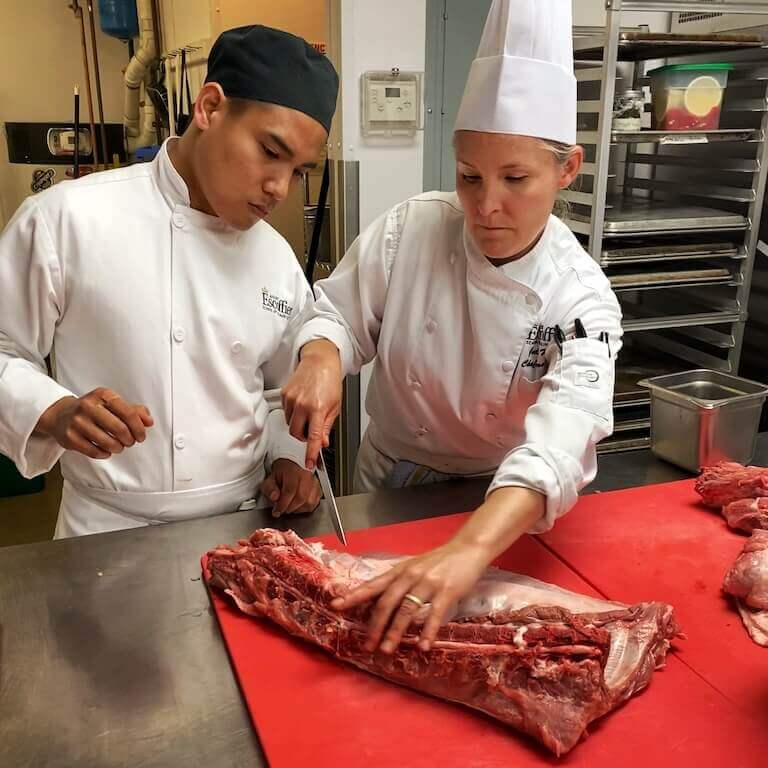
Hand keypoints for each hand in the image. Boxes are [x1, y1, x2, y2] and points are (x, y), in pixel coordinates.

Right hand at [35, 388, 153, 459]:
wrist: (60, 415)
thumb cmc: (92, 409)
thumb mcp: (112, 404)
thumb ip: (133, 410)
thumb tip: (149, 421)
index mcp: (103, 395)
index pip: (129, 412)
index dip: (139, 427)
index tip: (141, 435)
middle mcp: (88, 406)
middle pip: (120, 429)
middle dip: (130, 439)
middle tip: (131, 442)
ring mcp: (77, 422)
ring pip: (108, 442)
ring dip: (119, 448)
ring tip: (119, 446)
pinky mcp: (70, 437)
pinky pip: (95, 451)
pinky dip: (105, 454)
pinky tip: (107, 450)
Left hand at [260, 458, 321, 516]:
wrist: (292, 465)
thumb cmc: (282, 472)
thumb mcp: (270, 478)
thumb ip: (269, 488)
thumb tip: (274, 497)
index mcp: (293, 471)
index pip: (290, 490)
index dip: (283, 504)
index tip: (277, 511)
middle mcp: (306, 475)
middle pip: (301, 497)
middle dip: (290, 508)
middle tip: (282, 509)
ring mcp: (314, 482)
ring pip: (310, 502)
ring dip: (298, 508)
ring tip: (290, 506)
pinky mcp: (319, 488)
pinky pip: (315, 502)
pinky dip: (306, 507)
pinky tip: (299, 505)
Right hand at [281, 339, 341, 470]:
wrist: (319, 361)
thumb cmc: (330, 381)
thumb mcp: (335, 406)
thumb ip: (327, 426)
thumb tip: (322, 442)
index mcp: (318, 408)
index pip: (313, 437)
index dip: (311, 453)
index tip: (309, 464)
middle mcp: (303, 404)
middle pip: (297, 433)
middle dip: (304, 436)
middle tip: (312, 430)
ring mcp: (292, 399)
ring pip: (290, 424)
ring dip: (299, 425)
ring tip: (309, 413)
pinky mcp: (284, 395)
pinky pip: (286, 413)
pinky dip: (294, 414)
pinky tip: (302, 405)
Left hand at [330, 487, 545, 653]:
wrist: (467, 549)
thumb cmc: (438, 561)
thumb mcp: (413, 567)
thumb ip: (398, 582)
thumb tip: (378, 600)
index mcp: (400, 570)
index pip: (373, 585)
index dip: (354, 596)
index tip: (336, 605)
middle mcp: (410, 576)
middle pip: (386, 602)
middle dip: (375, 625)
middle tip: (367, 645)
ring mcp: (428, 583)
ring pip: (406, 611)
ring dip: (395, 633)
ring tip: (387, 650)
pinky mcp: (446, 591)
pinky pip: (434, 614)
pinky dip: (427, 631)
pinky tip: (423, 646)